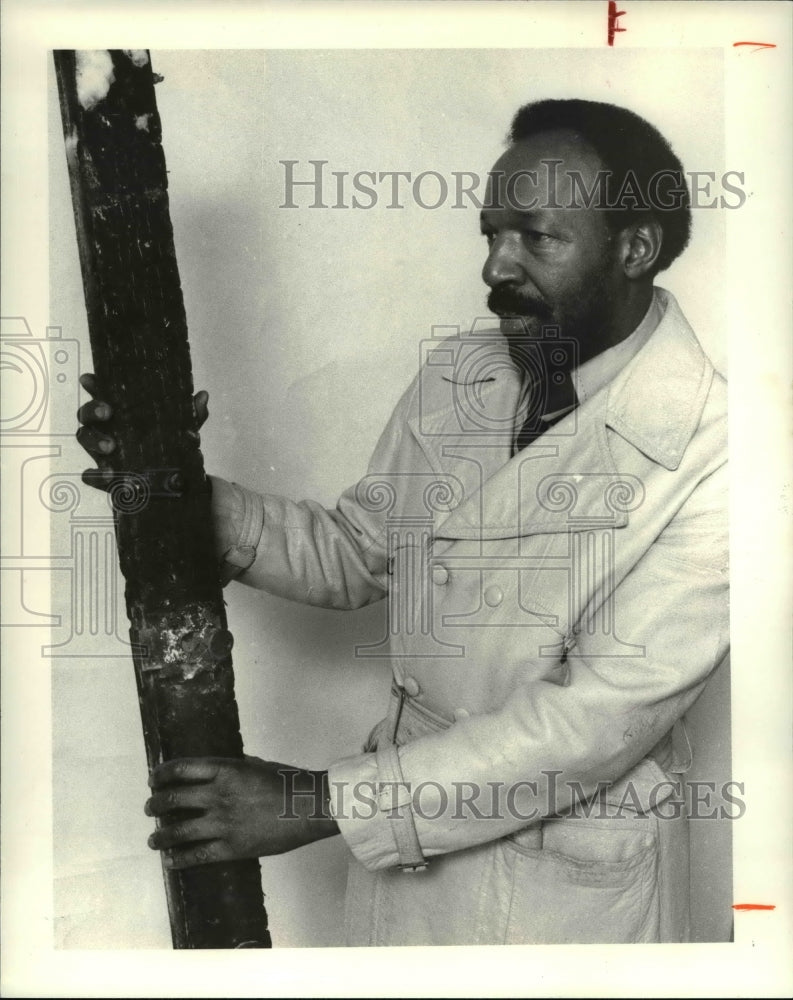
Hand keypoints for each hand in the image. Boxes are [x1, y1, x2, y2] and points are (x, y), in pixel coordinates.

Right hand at [76, 373, 208, 490]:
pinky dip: (96, 474)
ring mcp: (101, 450)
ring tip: (111, 447)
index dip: (93, 384)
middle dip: (93, 410)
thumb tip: (202, 397)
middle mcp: (106, 427)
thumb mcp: (182, 428)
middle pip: (87, 414)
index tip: (89, 379)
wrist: (171, 483)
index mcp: (121, 411)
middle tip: (108, 412)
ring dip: (95, 440)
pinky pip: (91, 475)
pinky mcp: (104, 474)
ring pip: (85, 439)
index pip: (102, 392)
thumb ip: (191, 414)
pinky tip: (109, 474)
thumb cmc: (167, 444)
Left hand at [145, 756, 338, 868]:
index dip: (162, 774)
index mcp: (225, 770)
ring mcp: (223, 823)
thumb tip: (217, 772)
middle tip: (151, 808)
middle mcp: (218, 795)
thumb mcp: (258, 765)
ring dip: (161, 835)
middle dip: (156, 804)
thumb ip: (234, 768)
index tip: (154, 779)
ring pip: (179, 831)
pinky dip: (179, 859)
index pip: (182, 769)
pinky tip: (170, 861)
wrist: (308, 808)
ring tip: (154, 839)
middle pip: (174, 799)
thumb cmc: (288, 782)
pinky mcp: (231, 847)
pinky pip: (197, 855)